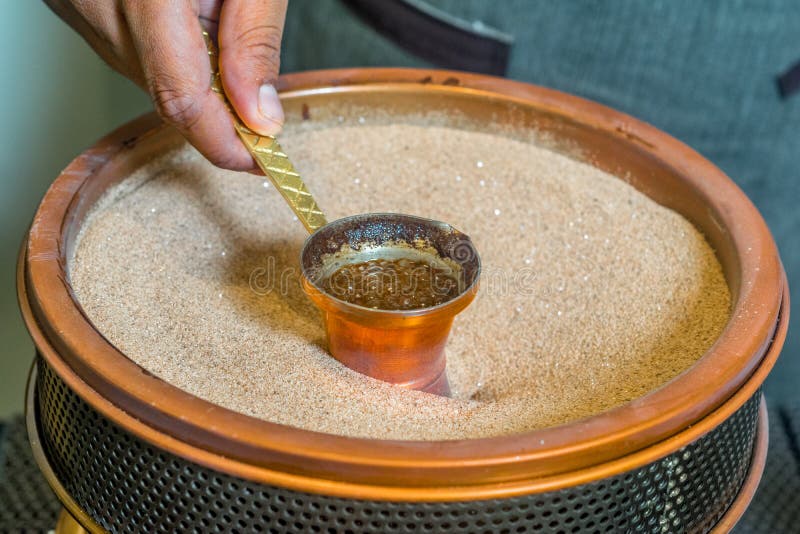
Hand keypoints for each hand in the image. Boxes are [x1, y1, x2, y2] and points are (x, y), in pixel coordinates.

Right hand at [44, 0, 287, 170]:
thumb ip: (255, 41)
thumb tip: (261, 115)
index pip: (180, 96)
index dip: (224, 142)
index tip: (261, 160)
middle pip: (161, 91)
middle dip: (216, 108)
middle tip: (257, 97)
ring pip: (142, 75)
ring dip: (190, 74)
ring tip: (215, 23)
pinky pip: (122, 49)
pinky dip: (163, 52)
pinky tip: (184, 21)